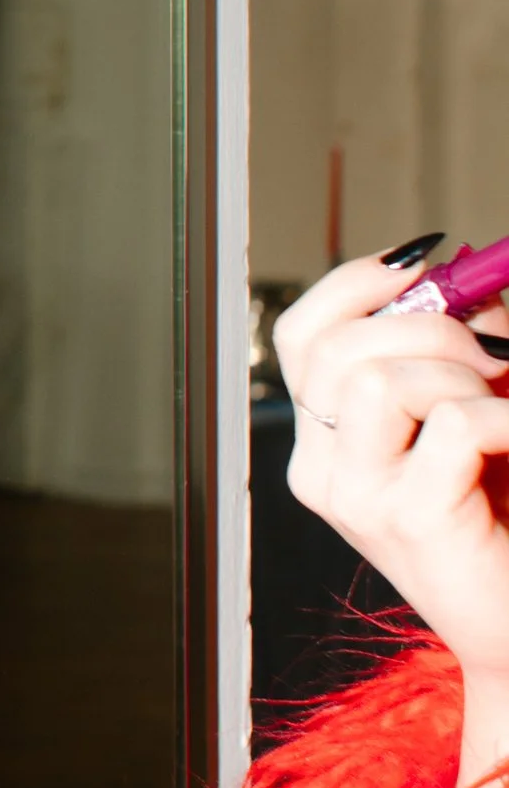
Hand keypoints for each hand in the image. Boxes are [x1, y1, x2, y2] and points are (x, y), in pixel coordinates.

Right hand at [275, 251, 508, 787]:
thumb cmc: (506, 519)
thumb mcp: (470, 415)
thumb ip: (457, 351)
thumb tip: (468, 281)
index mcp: (328, 444)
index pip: (300, 336)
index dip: (355, 284)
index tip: (426, 267)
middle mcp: (324, 472)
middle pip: (334, 348)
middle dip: (427, 322)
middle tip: (497, 350)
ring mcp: (358, 500)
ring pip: (377, 379)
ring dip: (460, 373)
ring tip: (506, 407)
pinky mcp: (410, 520)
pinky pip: (453, 424)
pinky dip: (507, 416)